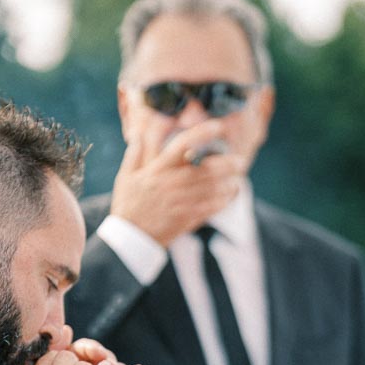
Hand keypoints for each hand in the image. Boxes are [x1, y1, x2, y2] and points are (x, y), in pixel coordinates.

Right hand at [111, 121, 244, 245]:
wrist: (130, 238)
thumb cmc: (128, 206)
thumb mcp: (125, 177)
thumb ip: (134, 154)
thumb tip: (138, 135)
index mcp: (159, 169)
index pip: (183, 144)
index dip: (202, 133)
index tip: (218, 126)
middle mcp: (173, 183)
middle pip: (207, 168)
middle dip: (228, 163)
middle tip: (240, 160)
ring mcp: (182, 202)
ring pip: (214, 188)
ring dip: (230, 182)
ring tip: (239, 177)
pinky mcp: (188, 218)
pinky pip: (212, 207)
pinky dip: (225, 200)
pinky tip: (232, 195)